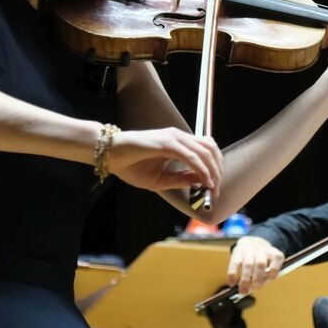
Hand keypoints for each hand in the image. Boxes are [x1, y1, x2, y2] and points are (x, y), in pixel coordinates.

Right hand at [106, 127, 221, 195]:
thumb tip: (201, 182)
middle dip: (217, 171)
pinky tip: (204, 182)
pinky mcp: (166, 142)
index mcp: (178, 142)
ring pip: (204, 152)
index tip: (214, 187)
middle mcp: (179, 136)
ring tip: (211, 188)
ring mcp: (173, 137)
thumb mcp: (161, 179)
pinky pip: (190, 156)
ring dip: (212, 171)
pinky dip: (201, 169)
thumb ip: (181, 179)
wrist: (110, 155)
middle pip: (210, 149)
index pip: (206, 150)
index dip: (215, 168)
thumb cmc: (131, 166)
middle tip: (215, 191)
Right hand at [226, 235, 285, 294]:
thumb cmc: (263, 259)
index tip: (269, 279)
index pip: (277, 259)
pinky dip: (232, 274)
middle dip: (257, 278)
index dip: (273, 271)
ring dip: (245, 279)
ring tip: (243, 290)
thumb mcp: (270, 264)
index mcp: (273, 253)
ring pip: (248, 264)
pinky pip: (234, 263)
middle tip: (254, 288)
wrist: (251, 242)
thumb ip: (266, 277)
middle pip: (260, 264)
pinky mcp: (237, 252)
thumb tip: (254, 288)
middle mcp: (262, 250)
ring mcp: (249, 250)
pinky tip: (232, 283)